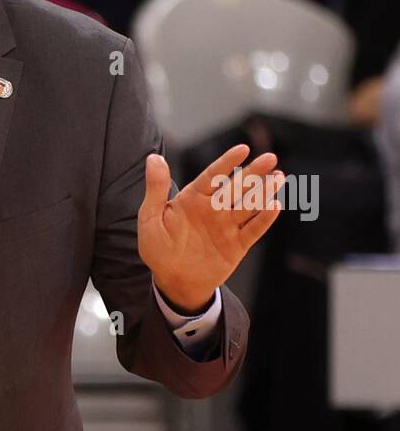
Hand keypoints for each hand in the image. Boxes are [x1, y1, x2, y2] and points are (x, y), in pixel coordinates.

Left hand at [139, 144, 284, 309]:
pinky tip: (275, 205)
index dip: (227, 162)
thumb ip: (156, 189)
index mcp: (194, 198)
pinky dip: (264, 219)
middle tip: (270, 158)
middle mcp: (214, 209)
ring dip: (264, 191)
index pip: (213, 176)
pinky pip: (253, 230)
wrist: (172, 281)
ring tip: (279, 177)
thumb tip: (153, 158)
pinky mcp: (237, 245)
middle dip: (253, 173)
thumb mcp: (150, 218)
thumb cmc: (158, 248)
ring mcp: (227, 226)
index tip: (242, 150)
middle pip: (237, 187)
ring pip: (249, 205)